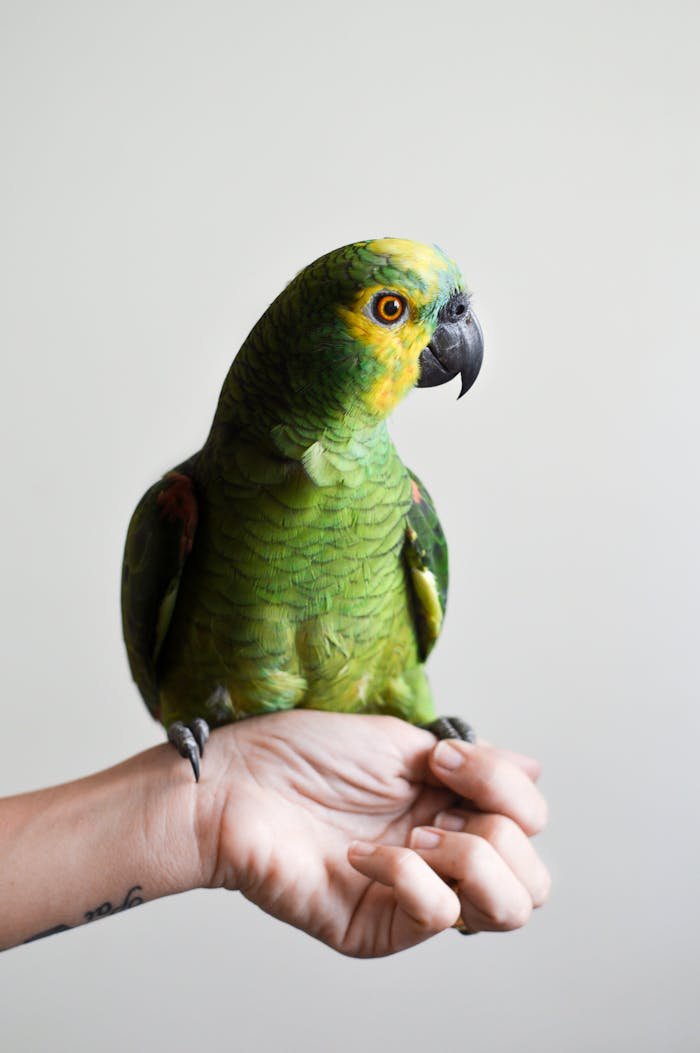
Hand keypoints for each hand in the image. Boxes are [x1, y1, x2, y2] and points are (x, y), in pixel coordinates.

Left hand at [197, 711, 549, 956]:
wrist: (236, 785)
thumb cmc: (304, 755)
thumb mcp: (402, 743)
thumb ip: (476, 765)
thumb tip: (536, 769)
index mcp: (451, 809)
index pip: (530, 824)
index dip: (506, 789)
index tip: (444, 758)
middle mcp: (443, 858)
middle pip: (533, 880)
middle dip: (500, 831)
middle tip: (436, 807)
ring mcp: (414, 898)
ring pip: (506, 910)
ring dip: (469, 857)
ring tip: (414, 835)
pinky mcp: (379, 929)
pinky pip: (437, 916)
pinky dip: (409, 875)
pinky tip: (363, 854)